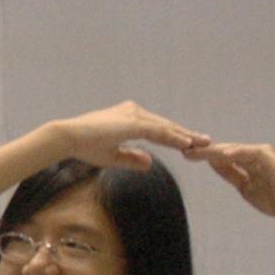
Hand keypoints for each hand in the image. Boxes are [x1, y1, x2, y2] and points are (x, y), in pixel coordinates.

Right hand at [51, 101, 206, 166]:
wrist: (67, 137)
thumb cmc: (84, 145)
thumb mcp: (112, 155)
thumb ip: (132, 157)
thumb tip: (150, 162)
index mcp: (129, 117)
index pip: (159, 129)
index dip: (176, 137)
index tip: (192, 144)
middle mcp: (134, 112)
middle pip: (166, 125)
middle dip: (187, 135)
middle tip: (207, 142)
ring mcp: (133, 116)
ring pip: (165, 128)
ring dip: (185, 136)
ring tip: (204, 143)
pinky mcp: (132, 123)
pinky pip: (158, 132)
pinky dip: (173, 138)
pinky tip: (187, 144)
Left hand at [193, 140, 274, 235]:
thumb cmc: (272, 199)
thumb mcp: (244, 186)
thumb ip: (230, 173)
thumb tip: (212, 162)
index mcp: (247, 160)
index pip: (222, 156)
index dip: (204, 155)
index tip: (185, 155)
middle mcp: (254, 154)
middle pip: (225, 150)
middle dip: (205, 151)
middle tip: (184, 149)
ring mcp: (263, 155)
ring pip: (235, 150)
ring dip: (215, 151)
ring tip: (197, 152)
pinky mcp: (271, 160)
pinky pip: (252, 153)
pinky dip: (238, 153)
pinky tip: (222, 154)